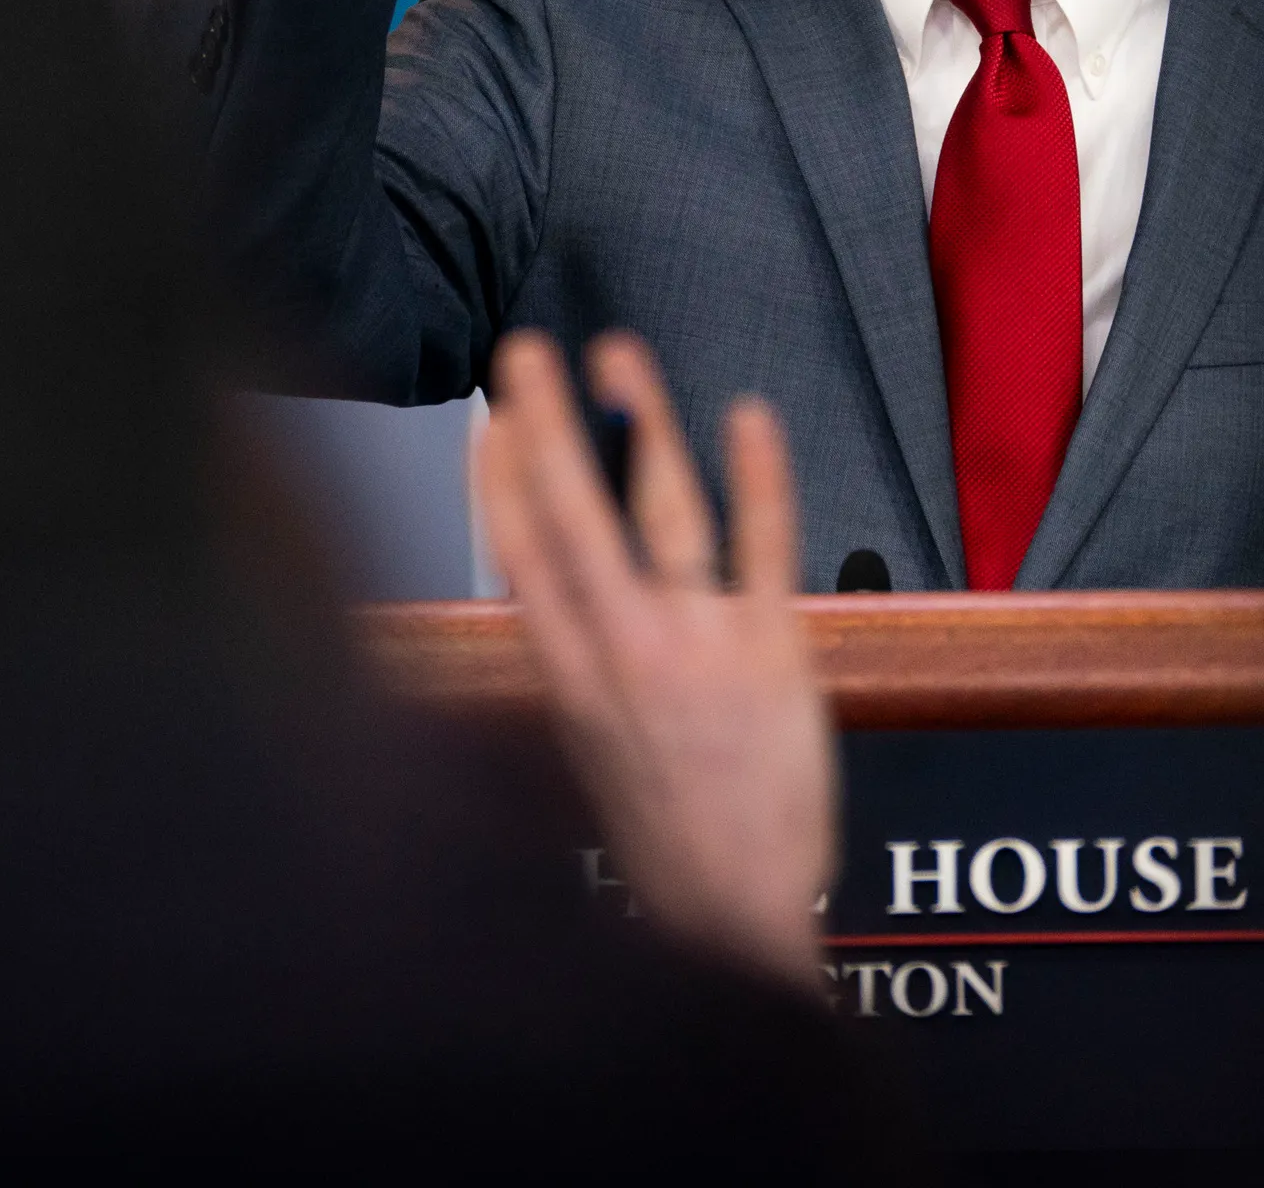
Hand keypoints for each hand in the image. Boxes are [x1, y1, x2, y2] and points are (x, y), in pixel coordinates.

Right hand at [476, 331, 835, 993]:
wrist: (733, 912)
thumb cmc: (667, 836)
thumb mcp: (590, 750)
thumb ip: (581, 661)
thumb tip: (563, 586)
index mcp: (570, 682)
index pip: (519, 558)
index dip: (498, 482)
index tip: (490, 421)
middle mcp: (624, 655)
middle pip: (573, 518)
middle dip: (545, 425)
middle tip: (529, 352)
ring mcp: (699, 648)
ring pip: (661, 516)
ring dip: (641, 427)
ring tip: (622, 360)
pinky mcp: (774, 652)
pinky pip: (763, 545)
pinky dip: (757, 476)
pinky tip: (746, 418)